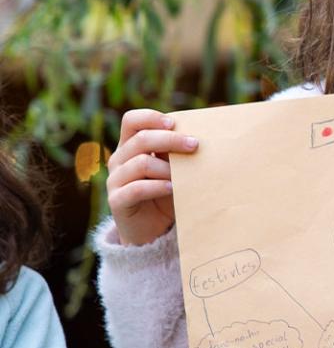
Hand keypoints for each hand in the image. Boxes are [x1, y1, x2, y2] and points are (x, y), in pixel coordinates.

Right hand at [106, 109, 198, 245]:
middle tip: (195, 145)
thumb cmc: (167, 194)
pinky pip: (137, 188)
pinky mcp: (117, 201)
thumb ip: (179, 153)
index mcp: (130, 146)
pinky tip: (173, 188)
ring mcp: (115, 180)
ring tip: (183, 176)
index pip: (132, 121)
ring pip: (140, 163)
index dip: (151, 117)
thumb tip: (205, 135)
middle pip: (140, 139)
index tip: (174, 123)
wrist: (153, 229)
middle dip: (170, 140)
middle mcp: (119, 160)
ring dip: (167, 167)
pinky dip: (158, 186)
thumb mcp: (175, 170)